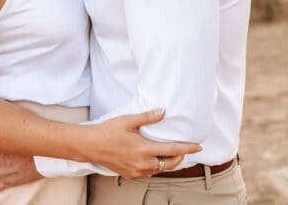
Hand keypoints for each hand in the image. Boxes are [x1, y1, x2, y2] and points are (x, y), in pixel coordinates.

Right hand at [85, 108, 201, 178]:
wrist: (90, 145)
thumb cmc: (107, 131)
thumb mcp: (128, 120)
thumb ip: (147, 117)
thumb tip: (163, 111)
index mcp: (144, 149)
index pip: (172, 150)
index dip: (187, 148)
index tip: (198, 147)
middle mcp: (142, 163)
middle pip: (169, 164)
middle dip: (180, 158)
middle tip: (186, 150)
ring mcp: (136, 171)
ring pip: (159, 170)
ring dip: (167, 163)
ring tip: (172, 154)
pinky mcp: (130, 175)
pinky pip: (149, 173)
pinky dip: (155, 167)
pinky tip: (155, 160)